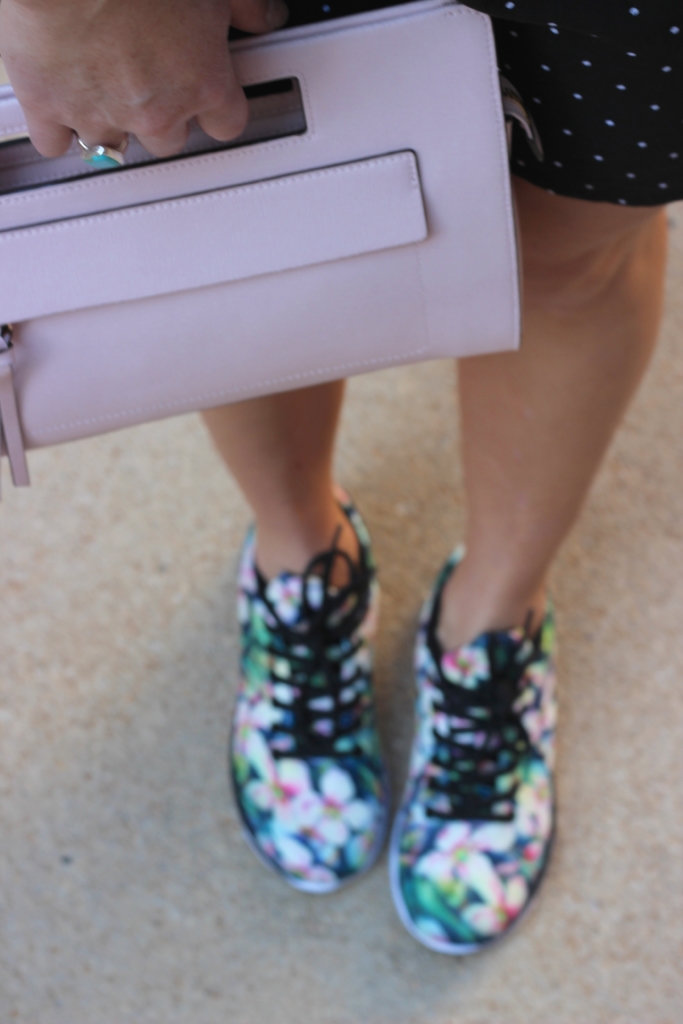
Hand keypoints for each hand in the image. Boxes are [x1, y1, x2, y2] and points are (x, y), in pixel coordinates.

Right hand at [0, 0, 287, 157]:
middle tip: (148, 76)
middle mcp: (155, 110)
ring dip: (111, 122)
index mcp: (202, 81)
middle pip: (170, 140)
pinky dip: (57, 130)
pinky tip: (60, 107)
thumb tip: (265, 15)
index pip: (226, 125)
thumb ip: (245, 5)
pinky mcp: (47, 105)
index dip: (216, 108)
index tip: (208, 96)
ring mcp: (101, 113)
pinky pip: (54, 143)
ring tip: (103, 89)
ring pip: (114, 146)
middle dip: (162, 114)